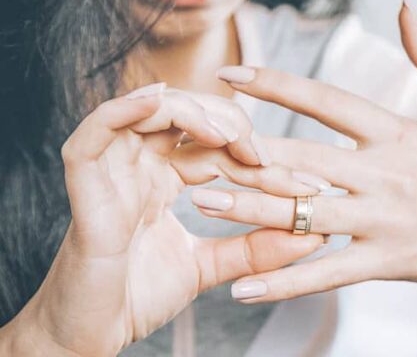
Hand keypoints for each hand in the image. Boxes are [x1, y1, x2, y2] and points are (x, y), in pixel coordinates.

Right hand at [5, 86, 322, 355]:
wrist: (89, 336)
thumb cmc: (138, 298)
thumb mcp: (211, 266)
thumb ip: (257, 249)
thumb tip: (314, 233)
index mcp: (163, 177)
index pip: (217, 147)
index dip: (261, 157)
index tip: (307, 185)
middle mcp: (138, 165)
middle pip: (187, 116)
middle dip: (233, 126)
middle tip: (265, 158)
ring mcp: (111, 170)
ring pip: (148, 110)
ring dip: (192, 112)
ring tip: (228, 135)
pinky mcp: (85, 184)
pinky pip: (96, 131)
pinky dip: (125, 108)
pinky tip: (158, 100)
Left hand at [198, 3, 416, 302]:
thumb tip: (405, 4)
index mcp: (400, 133)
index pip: (327, 101)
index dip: (276, 84)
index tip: (229, 73)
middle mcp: (385, 176)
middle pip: (303, 159)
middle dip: (244, 150)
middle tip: (192, 142)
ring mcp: (385, 222)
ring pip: (306, 216)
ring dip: (250, 209)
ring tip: (201, 204)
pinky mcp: (389, 263)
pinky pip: (328, 274)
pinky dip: (285, 281)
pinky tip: (243, 288)